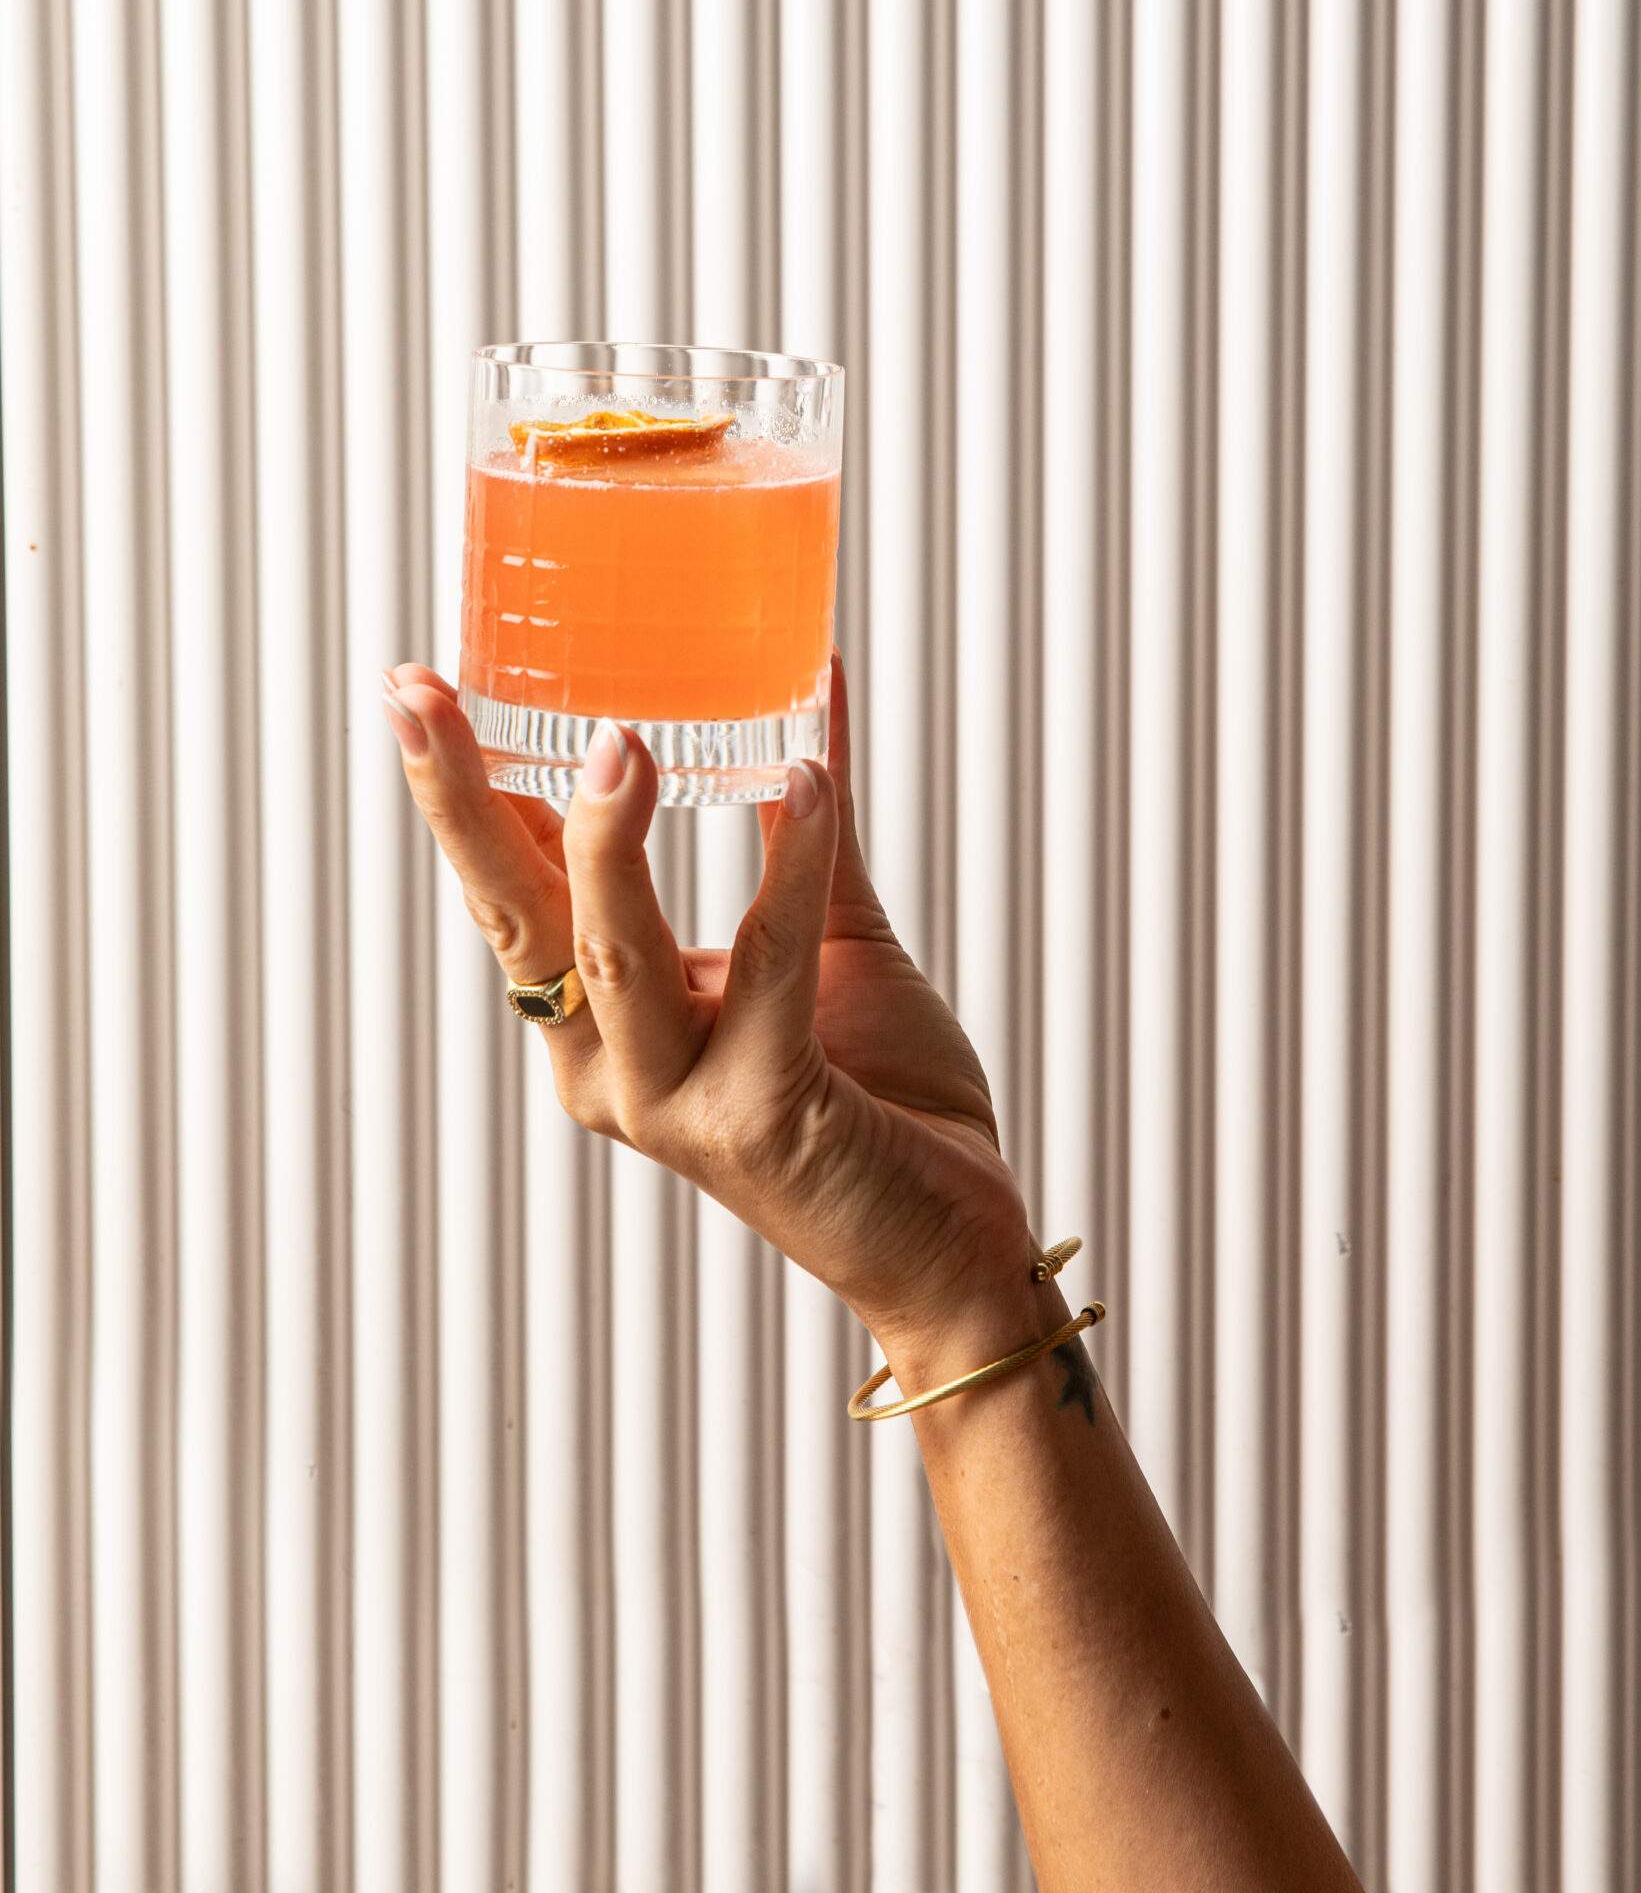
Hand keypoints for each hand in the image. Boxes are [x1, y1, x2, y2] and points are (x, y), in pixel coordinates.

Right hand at [382, 655, 1039, 1360]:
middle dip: (462, 801)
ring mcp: (675, 1099)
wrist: (949, 1242)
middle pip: (514, 915)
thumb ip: (801, 815)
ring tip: (618, 741)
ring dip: (606, 845)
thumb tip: (814, 672)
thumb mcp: (825, 929)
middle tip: (420, 693)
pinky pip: (769, 970)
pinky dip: (788, 872)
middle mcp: (610, 1065)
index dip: (464, 786)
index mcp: (603, 1017)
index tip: (419, 683)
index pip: (510, 885)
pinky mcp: (762, 1116)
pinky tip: (807, 783)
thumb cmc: (878, 1094)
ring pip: (612, 952)